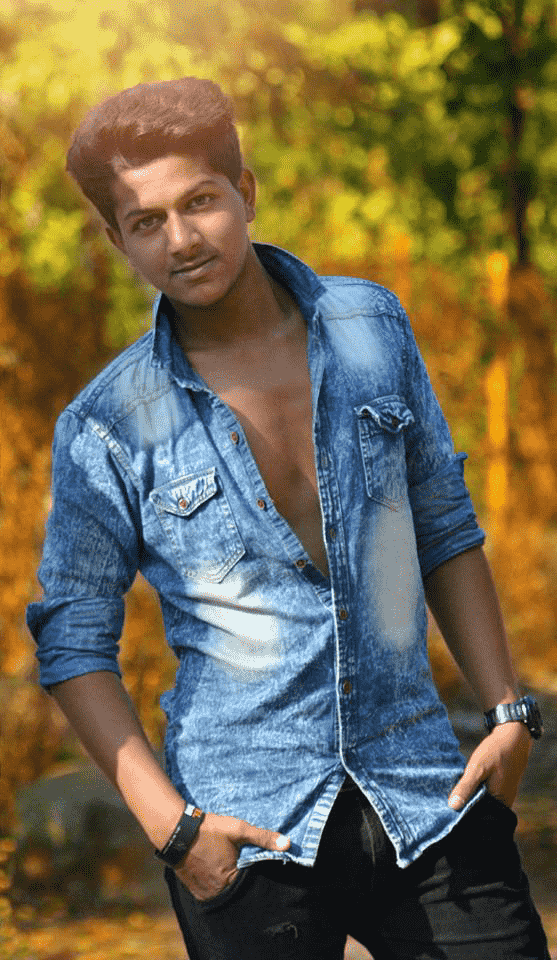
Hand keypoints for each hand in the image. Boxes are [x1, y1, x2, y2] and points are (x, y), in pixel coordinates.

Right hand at [174, 811, 289, 901]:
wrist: (176, 831)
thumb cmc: (209, 830)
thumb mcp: (238, 830)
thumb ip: (263, 837)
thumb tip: (288, 843)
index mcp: (231, 881)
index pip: (252, 885)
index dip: (256, 875)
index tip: (258, 866)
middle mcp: (217, 893)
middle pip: (238, 891)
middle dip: (243, 881)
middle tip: (241, 865)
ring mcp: (204, 894)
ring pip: (224, 892)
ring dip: (228, 883)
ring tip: (229, 867)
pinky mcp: (194, 891)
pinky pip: (211, 892)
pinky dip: (216, 884)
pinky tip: (218, 870)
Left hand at [448, 722, 531, 810]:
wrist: (513, 738)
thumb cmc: (495, 752)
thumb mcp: (477, 768)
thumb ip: (466, 787)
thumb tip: (453, 806)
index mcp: (498, 803)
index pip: (478, 819)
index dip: (462, 817)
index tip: (446, 814)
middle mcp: (502, 803)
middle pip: (480, 812)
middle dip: (464, 808)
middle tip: (445, 805)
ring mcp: (503, 796)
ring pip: (482, 803)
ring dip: (469, 799)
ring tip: (451, 796)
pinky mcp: (501, 788)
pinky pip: (486, 796)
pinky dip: (475, 792)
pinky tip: (464, 787)